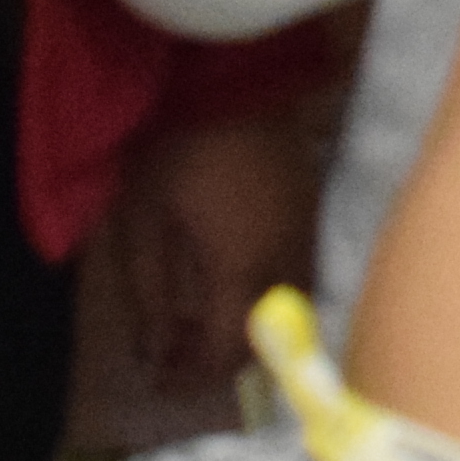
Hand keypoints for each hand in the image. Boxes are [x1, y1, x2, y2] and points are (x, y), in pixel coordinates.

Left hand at [108, 105, 333, 400]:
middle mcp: (286, 262)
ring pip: (285, 311)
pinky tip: (229, 289)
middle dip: (215, 360)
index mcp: (241, 268)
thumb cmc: (177, 146)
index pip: (224, 351)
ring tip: (195, 327)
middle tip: (170, 359)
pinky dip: (262, 299)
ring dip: (242, 331)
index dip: (190, 377)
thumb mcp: (145, 221)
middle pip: (262, 339)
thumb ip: (150, 293)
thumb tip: (152, 352)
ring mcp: (308, 236)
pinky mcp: (314, 214)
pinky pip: (297, 278)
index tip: (156, 383)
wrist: (232, 77)